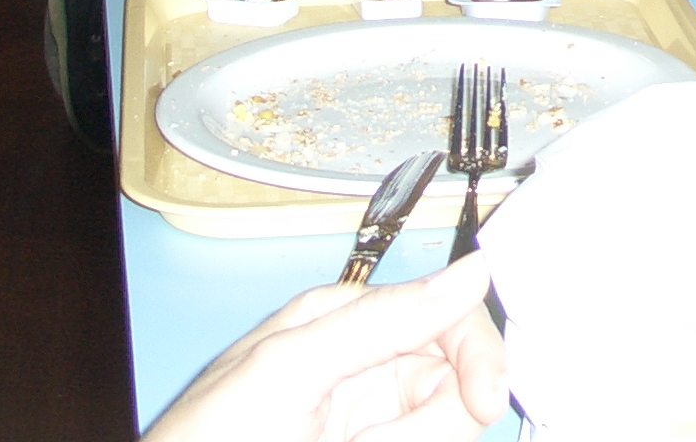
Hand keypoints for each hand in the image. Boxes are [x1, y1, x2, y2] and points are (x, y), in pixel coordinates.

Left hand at [144, 253, 505, 441]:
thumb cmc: (208, 438)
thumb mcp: (295, 368)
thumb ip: (385, 320)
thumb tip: (472, 272)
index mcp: (346, 320)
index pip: (448, 315)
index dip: (479, 358)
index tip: (487, 401)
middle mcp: (363, 364)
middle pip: (454, 379)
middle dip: (441, 418)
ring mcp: (366, 418)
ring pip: (439, 425)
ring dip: (415, 439)